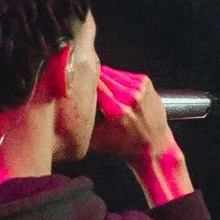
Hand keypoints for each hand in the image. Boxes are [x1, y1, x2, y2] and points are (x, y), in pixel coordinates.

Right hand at [88, 63, 191, 205]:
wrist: (154, 146)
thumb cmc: (124, 147)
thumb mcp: (97, 141)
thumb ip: (83, 124)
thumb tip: (65, 111)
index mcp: (116, 110)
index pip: (95, 86)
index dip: (84, 83)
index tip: (76, 83)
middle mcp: (129, 97)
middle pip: (103, 76)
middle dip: (93, 79)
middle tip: (85, 83)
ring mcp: (139, 88)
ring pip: (113, 73)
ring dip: (105, 78)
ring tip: (100, 87)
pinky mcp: (145, 83)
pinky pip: (124, 74)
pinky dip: (117, 79)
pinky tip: (115, 89)